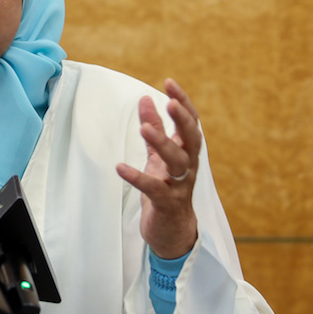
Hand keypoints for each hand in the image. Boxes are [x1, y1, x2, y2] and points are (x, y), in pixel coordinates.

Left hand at [116, 78, 199, 258]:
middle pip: (192, 139)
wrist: (171, 231)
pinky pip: (154, 188)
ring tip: (144, 129)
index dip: (183, 102)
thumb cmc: (166, 188)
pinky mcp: (166, 203)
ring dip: (162, 143)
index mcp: (187, 152)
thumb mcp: (159, 155)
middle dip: (183, 119)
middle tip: (170, 103)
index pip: (191, 122)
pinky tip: (120, 167)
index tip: (170, 82)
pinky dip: (137, 177)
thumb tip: (145, 98)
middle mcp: (188, 167)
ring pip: (177, 162)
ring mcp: (179, 185)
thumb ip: (155, 128)